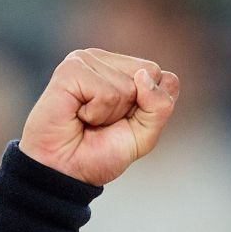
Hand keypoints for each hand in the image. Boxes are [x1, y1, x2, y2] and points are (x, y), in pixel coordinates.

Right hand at [19, 48, 180, 185]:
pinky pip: (106, 93)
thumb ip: (160, 106)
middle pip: (150, 74)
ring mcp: (87, 60)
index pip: (165, 78)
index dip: (152, 109)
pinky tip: (78, 115)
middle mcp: (106, 60)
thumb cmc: (100, 152)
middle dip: (133, 109)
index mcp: (126, 70)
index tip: (125, 123)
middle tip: (104, 122)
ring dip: (110, 114)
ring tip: (88, 120)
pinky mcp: (70, 69)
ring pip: (128, 85)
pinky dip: (95, 113)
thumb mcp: (145, 134)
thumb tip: (143, 75)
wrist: (65, 171)